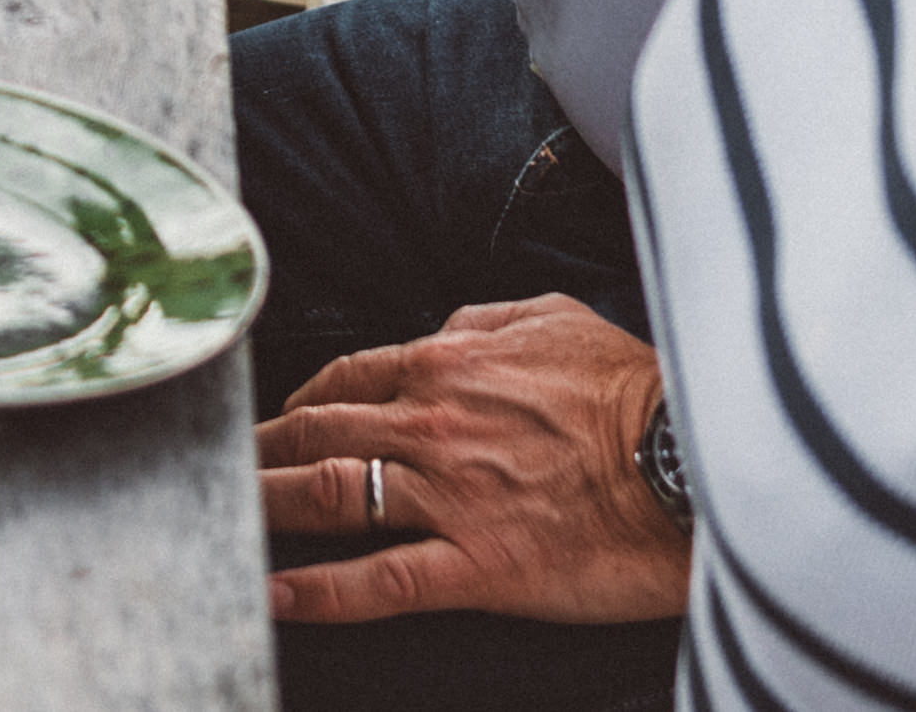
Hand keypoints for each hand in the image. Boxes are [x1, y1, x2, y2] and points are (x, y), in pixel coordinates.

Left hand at [252, 301, 689, 631]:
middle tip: (218, 470)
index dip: (298, 401)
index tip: (274, 421)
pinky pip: (378, 580)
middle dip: (257, 451)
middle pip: (315, 433)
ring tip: (219, 522)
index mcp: (448, 364)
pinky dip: (316, 591)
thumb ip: (486, 321)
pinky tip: (271, 595)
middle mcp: (431, 425)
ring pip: (328, 497)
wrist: (697, 465)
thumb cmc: (638, 392)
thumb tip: (442, 330)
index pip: (345, 379)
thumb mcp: (559, 320)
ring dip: (263, 507)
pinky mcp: (477, 565)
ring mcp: (448, 497)